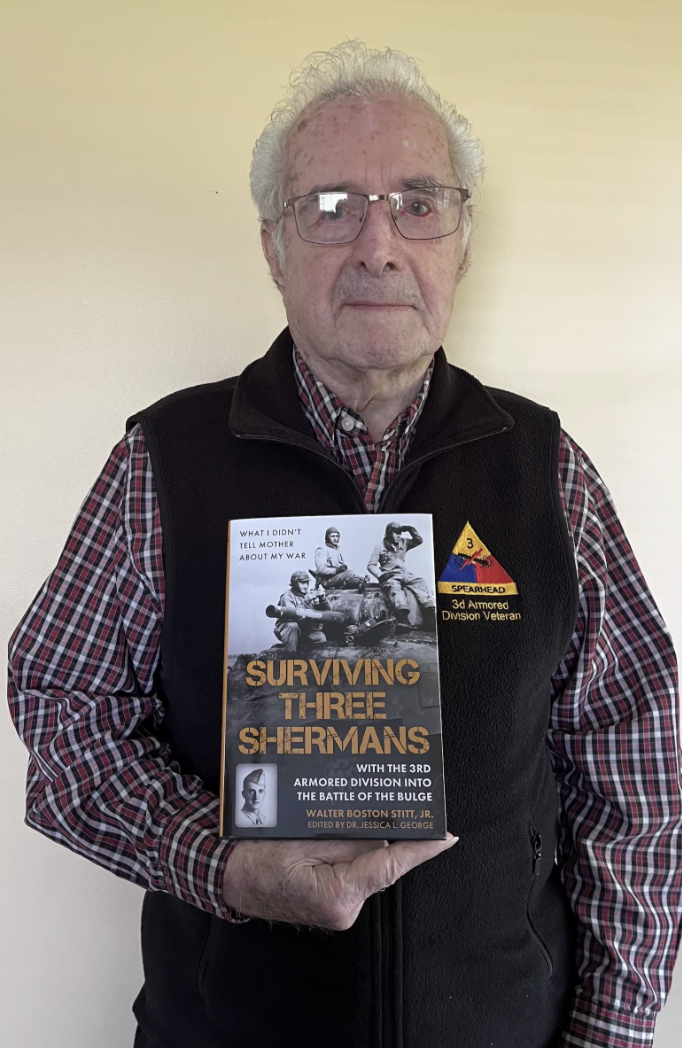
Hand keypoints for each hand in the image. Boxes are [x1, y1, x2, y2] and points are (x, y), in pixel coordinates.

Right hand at [223, 835, 457, 929]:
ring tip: (339, 818)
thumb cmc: (256, 856)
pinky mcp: (332, 903)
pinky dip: (347, 851)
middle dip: (380, 834)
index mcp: (338, 894)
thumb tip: (381, 832)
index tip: (447, 836)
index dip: (421, 849)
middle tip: (382, 802)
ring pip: (364, 863)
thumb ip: (347, 837)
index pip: (391, 865)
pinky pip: (351, 869)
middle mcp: (344, 908)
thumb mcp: (302, 838)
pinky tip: (330, 834)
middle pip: (379, 860)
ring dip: (357, 841)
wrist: (226, 876)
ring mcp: (338, 909)